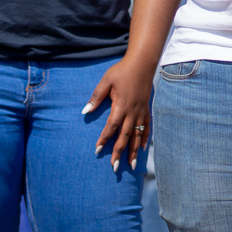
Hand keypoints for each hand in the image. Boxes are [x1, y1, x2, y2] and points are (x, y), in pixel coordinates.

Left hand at [83, 56, 152, 171]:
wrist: (142, 63)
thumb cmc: (121, 72)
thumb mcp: (105, 82)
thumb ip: (96, 98)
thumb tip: (85, 112)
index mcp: (121, 106)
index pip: (111, 127)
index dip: (104, 139)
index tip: (97, 150)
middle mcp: (133, 112)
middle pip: (125, 136)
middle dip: (119, 152)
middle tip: (114, 167)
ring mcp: (141, 112)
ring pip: (137, 136)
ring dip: (133, 151)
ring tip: (130, 165)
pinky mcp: (146, 109)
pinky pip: (146, 128)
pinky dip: (144, 139)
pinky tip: (141, 149)